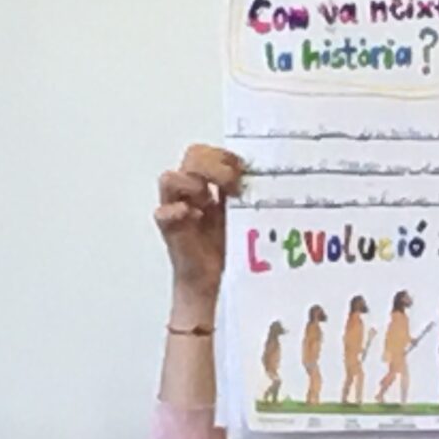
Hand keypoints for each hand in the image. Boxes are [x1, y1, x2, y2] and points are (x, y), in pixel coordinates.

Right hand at [155, 145, 244, 313]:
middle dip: (212, 164)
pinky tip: (192, 216)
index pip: (212, 153)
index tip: (244, 168)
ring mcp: (179, 208)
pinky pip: (162, 212)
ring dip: (191, 184)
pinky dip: (176, 211)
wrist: (217, 285)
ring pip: (170, 178)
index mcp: (213, 186)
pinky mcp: (170, 230)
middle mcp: (194, 193)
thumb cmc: (234, 251)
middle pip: (192, 157)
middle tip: (232, 183)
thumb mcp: (250, 219)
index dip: (225, 155)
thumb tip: (276, 180)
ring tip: (207, 200)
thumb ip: (255, 199)